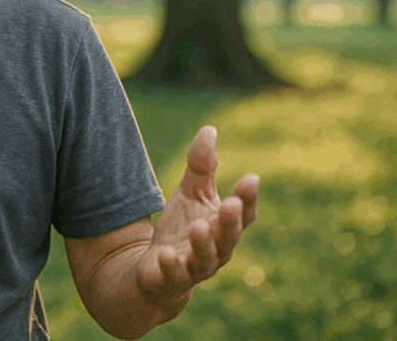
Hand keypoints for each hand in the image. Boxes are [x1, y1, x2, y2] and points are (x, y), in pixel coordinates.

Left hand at [136, 125, 258, 305]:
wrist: (157, 268)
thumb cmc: (182, 226)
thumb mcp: (191, 192)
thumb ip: (202, 165)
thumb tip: (209, 128)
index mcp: (224, 225)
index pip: (243, 212)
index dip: (248, 198)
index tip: (251, 178)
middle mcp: (217, 249)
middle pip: (229, 236)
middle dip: (230, 220)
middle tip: (229, 202)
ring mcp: (196, 266)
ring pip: (206, 258)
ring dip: (203, 243)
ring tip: (198, 227)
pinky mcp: (172, 279)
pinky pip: (175, 275)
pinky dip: (172, 265)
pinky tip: (166, 254)